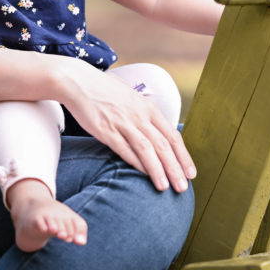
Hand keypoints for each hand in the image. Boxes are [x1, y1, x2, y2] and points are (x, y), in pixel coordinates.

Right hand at [59, 62, 195, 192]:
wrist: (78, 82)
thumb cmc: (105, 90)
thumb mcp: (131, 97)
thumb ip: (144, 114)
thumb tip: (156, 130)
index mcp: (148, 108)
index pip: (172, 135)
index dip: (183, 156)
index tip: (191, 173)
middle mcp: (139, 115)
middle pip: (163, 145)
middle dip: (175, 168)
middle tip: (183, 187)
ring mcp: (123, 123)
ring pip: (146, 149)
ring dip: (158, 170)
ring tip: (165, 187)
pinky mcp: (106, 130)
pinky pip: (124, 149)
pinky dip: (136, 163)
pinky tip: (143, 175)